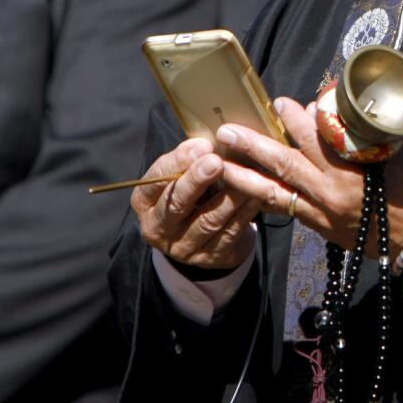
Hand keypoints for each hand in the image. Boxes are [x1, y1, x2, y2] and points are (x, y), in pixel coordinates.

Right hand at [131, 137, 262, 270]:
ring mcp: (184, 248)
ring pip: (207, 221)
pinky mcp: (210, 258)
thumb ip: (188, 159)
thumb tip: (204, 143)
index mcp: (145, 202)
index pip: (154, 182)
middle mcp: (159, 228)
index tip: (202, 145)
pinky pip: (230, 233)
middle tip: (215, 162)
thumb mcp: (183, 174)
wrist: (208, 233)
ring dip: (228, 198)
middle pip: (175, 205)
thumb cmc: (194, 192)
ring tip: (245, 177)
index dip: (177, 163)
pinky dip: (244, 213)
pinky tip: (256, 196)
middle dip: (196, 181)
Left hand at [216, 97, 402, 253]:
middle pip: (285, 165)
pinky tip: (244, 187)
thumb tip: (323, 114)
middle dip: (254, 146)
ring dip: (245, 176)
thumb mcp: (390, 154)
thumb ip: (356, 135)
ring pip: (275, 192)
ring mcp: (321, 213)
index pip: (315, 139)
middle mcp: (331, 192)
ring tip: (220, 163)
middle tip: (228, 131)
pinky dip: (263, 196)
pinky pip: (285, 208)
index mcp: (352, 171)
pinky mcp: (318, 227)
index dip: (294, 120)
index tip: (278, 104)